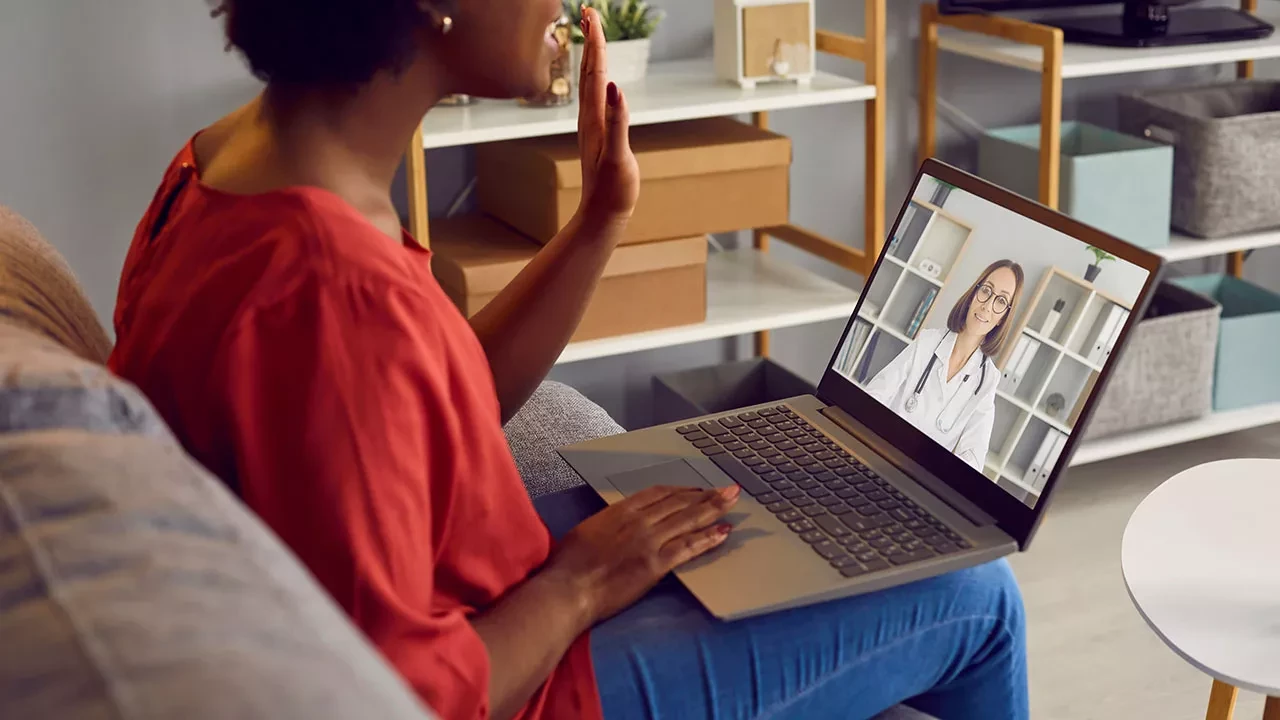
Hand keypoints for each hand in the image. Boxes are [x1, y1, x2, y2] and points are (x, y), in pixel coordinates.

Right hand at [547, 484, 740, 624]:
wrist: (568, 588)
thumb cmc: (568, 565)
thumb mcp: (588, 531)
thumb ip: (609, 524)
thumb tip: (618, 526)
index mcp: (620, 511)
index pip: (658, 493)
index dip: (681, 489)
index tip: (695, 488)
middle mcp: (638, 521)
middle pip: (679, 502)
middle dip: (706, 494)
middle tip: (727, 489)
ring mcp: (648, 542)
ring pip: (688, 519)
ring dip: (714, 508)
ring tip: (733, 501)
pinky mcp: (655, 565)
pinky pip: (688, 547)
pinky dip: (708, 538)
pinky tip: (723, 532)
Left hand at [576, 6, 639, 230]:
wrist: (602, 215)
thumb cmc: (613, 190)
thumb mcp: (618, 156)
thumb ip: (617, 122)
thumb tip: (616, 88)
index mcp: (595, 118)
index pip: (596, 72)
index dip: (596, 42)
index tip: (592, 14)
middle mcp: (590, 117)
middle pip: (590, 70)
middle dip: (590, 40)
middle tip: (587, 11)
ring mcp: (592, 125)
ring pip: (591, 81)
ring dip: (592, 55)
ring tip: (591, 34)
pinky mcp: (597, 134)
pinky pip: (596, 97)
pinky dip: (598, 78)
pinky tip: (601, 76)